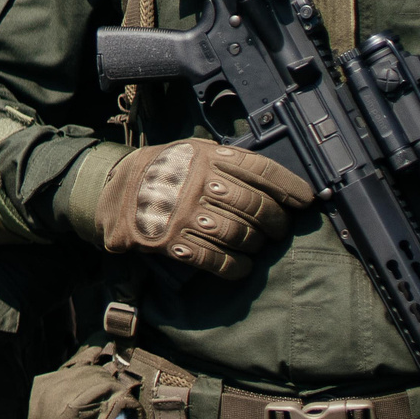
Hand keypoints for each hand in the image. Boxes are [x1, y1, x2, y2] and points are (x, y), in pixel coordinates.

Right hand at [85, 140, 312, 278]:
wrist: (112, 190)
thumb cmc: (162, 170)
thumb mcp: (193, 151)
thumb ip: (228, 162)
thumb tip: (274, 183)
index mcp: (208, 157)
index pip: (262, 170)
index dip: (291, 187)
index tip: (307, 201)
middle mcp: (199, 183)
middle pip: (257, 207)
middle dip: (277, 223)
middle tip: (279, 230)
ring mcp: (185, 213)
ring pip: (241, 235)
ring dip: (255, 246)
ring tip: (256, 247)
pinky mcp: (171, 240)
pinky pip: (215, 258)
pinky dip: (234, 267)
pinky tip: (241, 266)